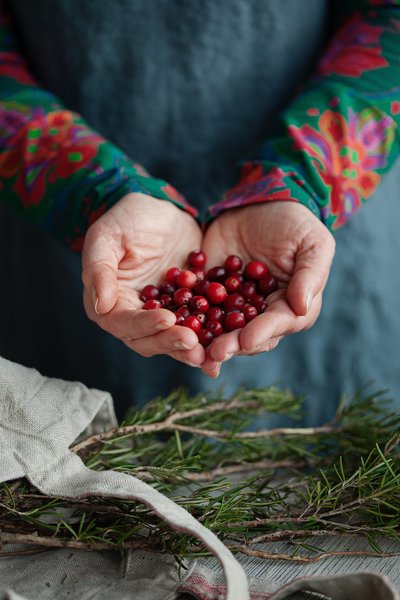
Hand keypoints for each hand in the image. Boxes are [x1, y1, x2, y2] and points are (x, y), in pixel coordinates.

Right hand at [82, 193, 205, 366]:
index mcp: (108, 302)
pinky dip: (208, 338)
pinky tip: (225, 342)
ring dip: (188, 350)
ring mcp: (159, 316)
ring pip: (171, 340)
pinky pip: (195, 328)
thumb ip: (99, 269)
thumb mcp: (106, 236)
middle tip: (192, 342)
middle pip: (147, 340)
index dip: (143, 324)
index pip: (122, 323)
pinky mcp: (184, 311)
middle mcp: (132, 316)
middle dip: (169, 342)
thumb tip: (100, 306)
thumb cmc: (128, 218)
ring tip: (208, 354)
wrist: (163, 210)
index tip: (167, 318)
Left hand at [200, 201, 335, 374]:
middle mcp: (261, 313)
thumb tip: (302, 307)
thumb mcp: (312, 244)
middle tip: (215, 353)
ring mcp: (233, 305)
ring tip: (192, 348)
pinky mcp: (209, 293)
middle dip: (231, 345)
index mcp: (290, 307)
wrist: (259, 202)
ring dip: (207, 341)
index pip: (278, 324)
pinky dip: (185, 314)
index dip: (262, 333)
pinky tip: (173, 322)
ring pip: (220, 328)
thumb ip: (310, 275)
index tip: (247, 340)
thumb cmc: (295, 224)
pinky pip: (196, 306)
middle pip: (247, 335)